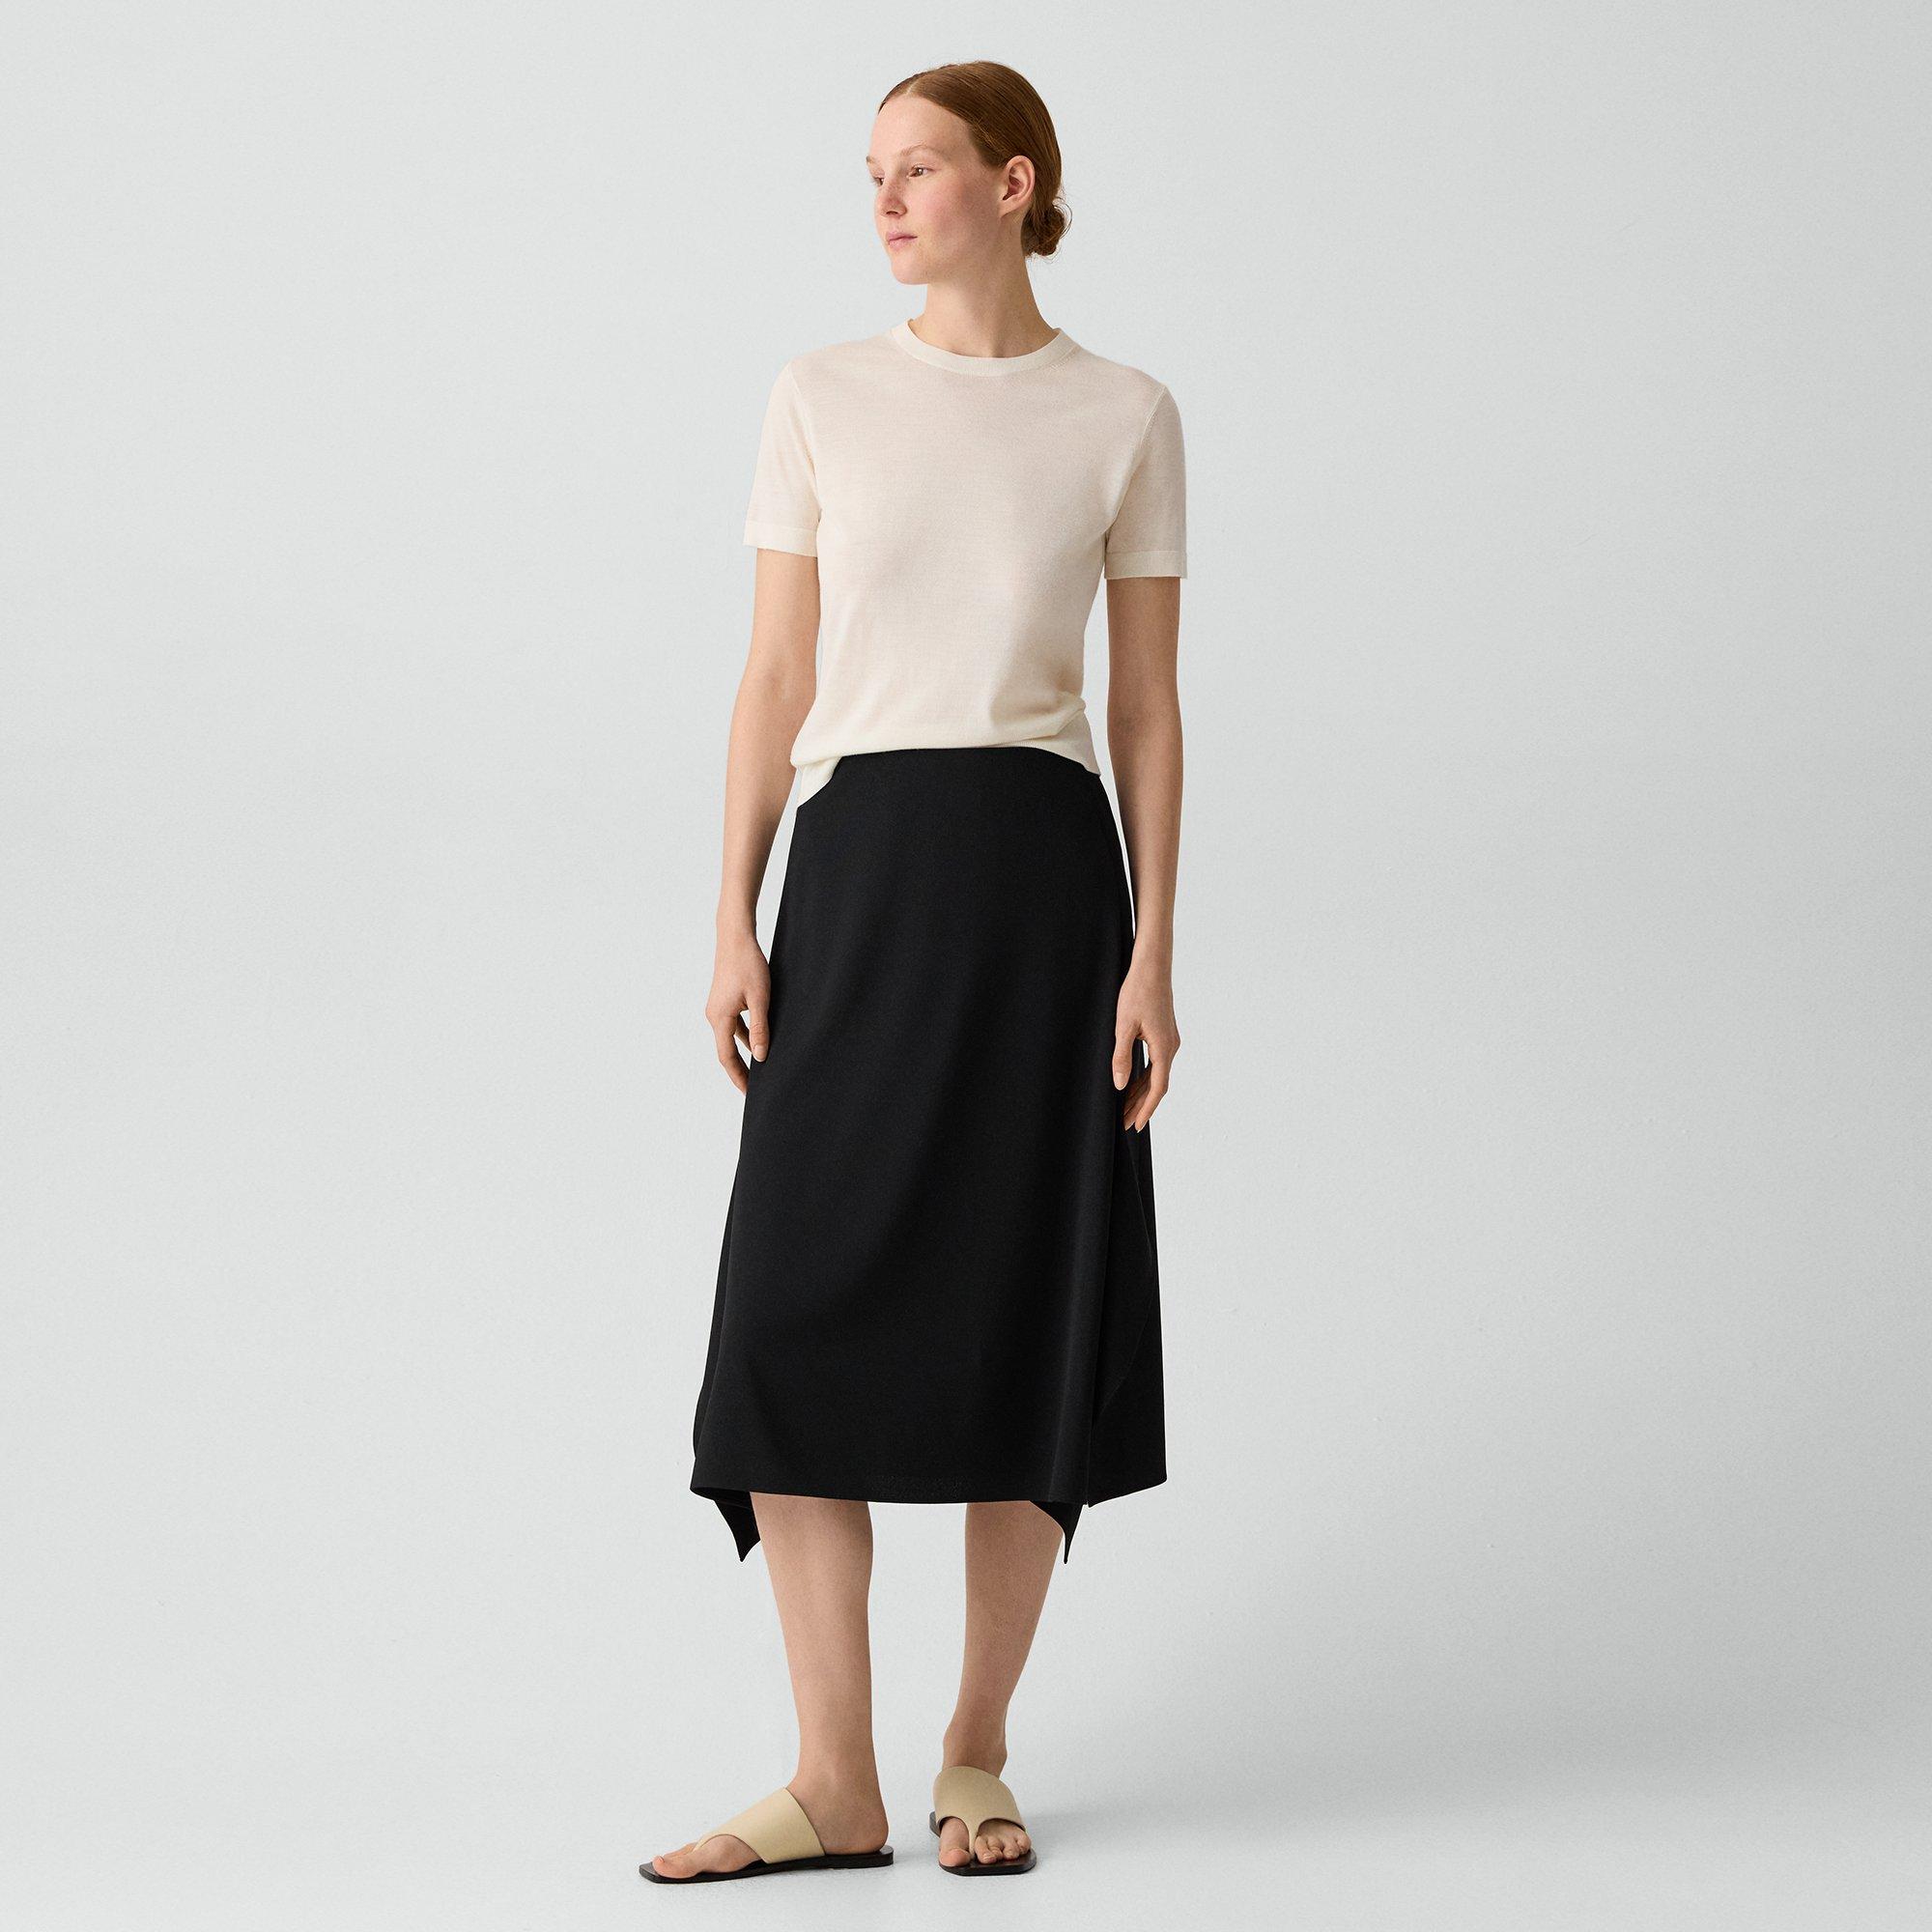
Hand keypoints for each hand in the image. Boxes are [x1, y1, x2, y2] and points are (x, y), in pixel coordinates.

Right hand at [706, 929, 771, 1094]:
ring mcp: (717, 1008)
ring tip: (759, 1070)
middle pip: (726, 1051)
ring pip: (730, 1039)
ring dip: (743, 1055)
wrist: (735, 937)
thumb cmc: (749, 964)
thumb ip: (760, 1028)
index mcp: (720, 1018)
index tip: (749, 1095)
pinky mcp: (723, 1001)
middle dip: (740, 1070)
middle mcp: (713, 1016)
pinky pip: (732, 1027)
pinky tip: (757, 1043)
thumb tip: (761, 1057)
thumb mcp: (760, 998)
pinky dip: (743, 1038)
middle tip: (755, 1090)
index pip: (727, 1057)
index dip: (738, 1077)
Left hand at [1112, 960, 1178, 1131]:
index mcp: (1164, 1048)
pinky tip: (1132, 1083)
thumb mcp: (1123, 1026)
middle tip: (1125, 1123)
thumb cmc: (1137, 992)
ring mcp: (1169, 1040)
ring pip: (1157, 1074)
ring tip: (1126, 1108)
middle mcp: (1171, 1047)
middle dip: (1141, 1105)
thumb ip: (1121, 1057)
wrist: (1152, 967)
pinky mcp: (1164, 1034)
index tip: (1136, 1125)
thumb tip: (1120, 1085)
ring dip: (1142, 1091)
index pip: (1157, 1088)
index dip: (1146, 1109)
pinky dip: (1145, 1077)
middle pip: (1158, 1085)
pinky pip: (1156, 1063)